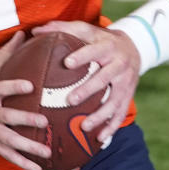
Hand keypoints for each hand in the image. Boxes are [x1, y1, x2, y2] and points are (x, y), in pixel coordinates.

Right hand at [0, 31, 51, 169]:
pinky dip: (22, 162)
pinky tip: (38, 169)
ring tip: (47, 152)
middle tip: (44, 122)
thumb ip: (5, 53)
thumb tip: (23, 33)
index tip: (30, 86)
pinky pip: (6, 154)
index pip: (1, 88)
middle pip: (6, 117)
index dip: (14, 87)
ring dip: (28, 147)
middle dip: (25, 120)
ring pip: (9, 140)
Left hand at [31, 20, 139, 143]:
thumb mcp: (85, 29)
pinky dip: (111, 127)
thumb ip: (61, 28)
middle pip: (104, 78)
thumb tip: (35, 30)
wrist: (133, 48)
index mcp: (108, 46)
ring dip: (100, 115)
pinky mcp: (129, 96)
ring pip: (115, 101)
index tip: (67, 62)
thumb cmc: (100, 39)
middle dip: (88, 90)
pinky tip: (100, 140)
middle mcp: (119, 64)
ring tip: (83, 126)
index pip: (94, 51)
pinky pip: (121, 113)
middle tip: (70, 100)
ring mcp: (126, 82)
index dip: (82, 56)